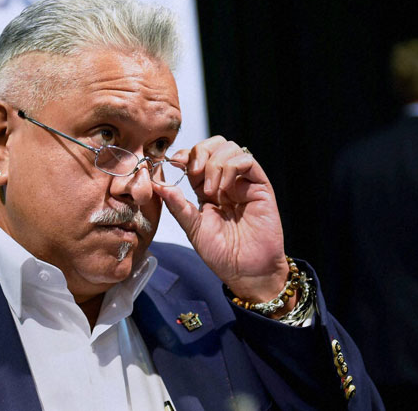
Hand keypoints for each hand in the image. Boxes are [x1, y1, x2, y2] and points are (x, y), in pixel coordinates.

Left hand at [153, 137, 289, 303]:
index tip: (173, 163)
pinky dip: (230, 168)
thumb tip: (157, 185)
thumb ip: (177, 205)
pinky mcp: (260, 186)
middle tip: (192, 172)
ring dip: (214, 164)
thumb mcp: (192, 228)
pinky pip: (247, 160)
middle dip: (199, 152)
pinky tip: (224, 190)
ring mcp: (243, 182)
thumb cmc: (221, 254)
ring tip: (210, 191)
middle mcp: (226, 181)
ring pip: (229, 148)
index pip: (196, 156)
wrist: (247, 272)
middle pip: (214, 144)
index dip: (185, 154)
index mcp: (207, 188)